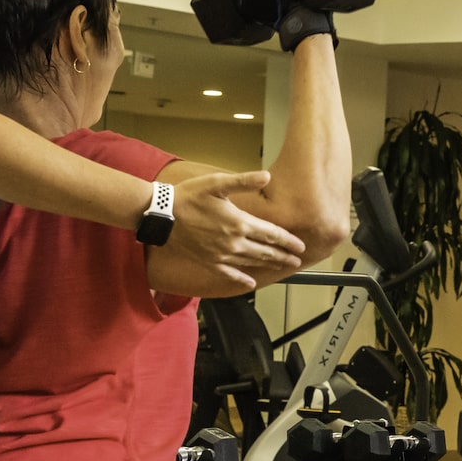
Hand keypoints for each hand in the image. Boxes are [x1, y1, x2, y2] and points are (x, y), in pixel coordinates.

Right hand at [167, 171, 303, 289]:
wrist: (161, 215)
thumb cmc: (188, 196)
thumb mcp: (216, 183)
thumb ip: (243, 181)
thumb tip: (267, 176)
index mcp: (239, 223)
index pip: (271, 234)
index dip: (288, 241)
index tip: (301, 247)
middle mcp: (234, 242)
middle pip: (266, 252)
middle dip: (283, 256)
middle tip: (297, 261)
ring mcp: (221, 255)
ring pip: (252, 263)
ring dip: (269, 266)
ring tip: (281, 267)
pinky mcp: (209, 262)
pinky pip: (229, 275)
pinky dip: (241, 280)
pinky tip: (250, 284)